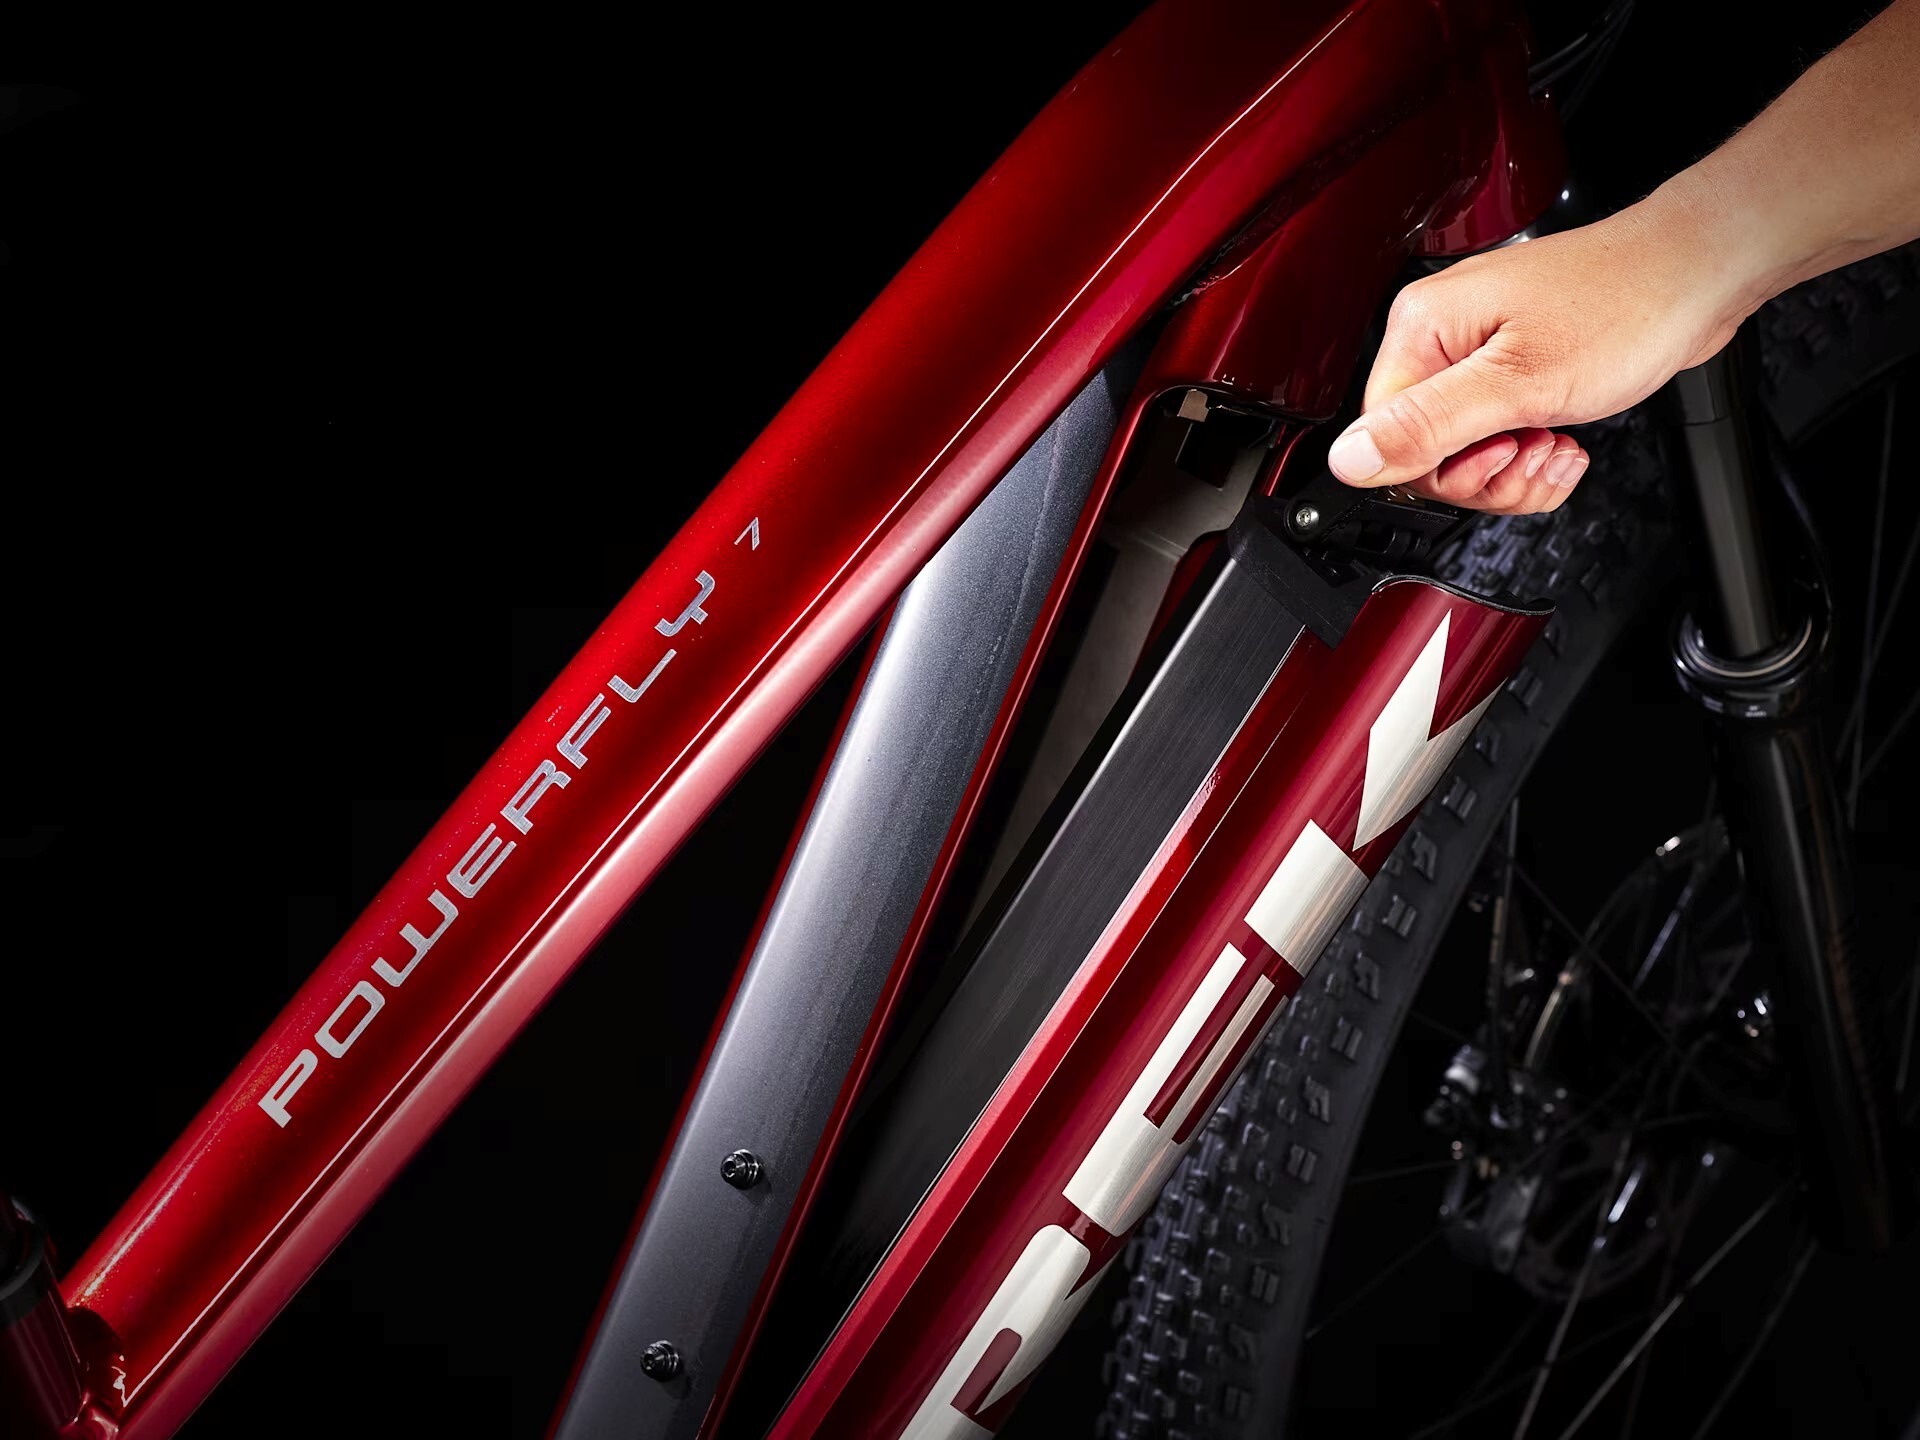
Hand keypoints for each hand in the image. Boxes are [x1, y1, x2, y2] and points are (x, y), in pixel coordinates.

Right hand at [1328, 192, 1757, 513]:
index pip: (1385, 437)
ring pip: (1464, 452)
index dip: (1443, 468)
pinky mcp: (1513, 367)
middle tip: (1534, 451)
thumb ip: (1425, 426)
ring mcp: (1478, 352)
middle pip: (1423, 451)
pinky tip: (1564, 443)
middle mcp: (1442, 336)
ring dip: (1515, 471)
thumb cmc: (1626, 305)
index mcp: (1422, 330)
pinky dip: (1532, 456)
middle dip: (1485, 474)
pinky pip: (1497, 436)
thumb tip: (1348, 461)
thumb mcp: (1518, 382)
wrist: (1699, 273)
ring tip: (1558, 447)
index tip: (1500, 452)